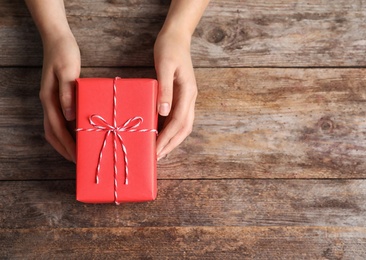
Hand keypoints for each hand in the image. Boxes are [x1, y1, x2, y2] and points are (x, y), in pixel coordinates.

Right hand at [39, 33, 79, 161]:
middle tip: (78, 162)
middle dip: (65, 149)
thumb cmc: (64, 53)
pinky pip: (60, 119)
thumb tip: (69, 116)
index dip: (67, 145)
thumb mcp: (67, 71)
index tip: (77, 158)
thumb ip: (67, 93)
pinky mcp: (58, 96)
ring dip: (64, 142)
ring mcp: (51, 100)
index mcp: (50, 99)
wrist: (57, 39)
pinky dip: (66, 131)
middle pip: (53, 133)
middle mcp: (48, 102)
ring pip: (54, 128)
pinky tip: (78, 133)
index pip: (58, 129)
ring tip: (77, 153)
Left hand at [154, 30, 196, 159]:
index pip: (179, 122)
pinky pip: (177, 117)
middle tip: (157, 157)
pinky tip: (160, 133)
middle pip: (184, 128)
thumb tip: (163, 113)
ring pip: (183, 125)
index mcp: (188, 93)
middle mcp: (190, 98)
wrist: (176, 36)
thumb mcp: (165, 67)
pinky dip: (170, 128)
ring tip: (159, 150)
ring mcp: (187, 97)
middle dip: (171, 144)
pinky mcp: (181, 95)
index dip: (168, 138)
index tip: (156, 151)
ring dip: (172, 139)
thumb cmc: (169, 49)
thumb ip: (165, 89)